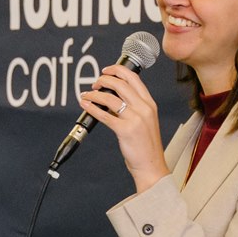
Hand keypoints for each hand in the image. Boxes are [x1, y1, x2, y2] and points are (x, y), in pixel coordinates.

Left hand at [79, 63, 167, 191]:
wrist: (151, 166)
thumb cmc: (147, 147)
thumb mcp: (145, 122)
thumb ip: (133, 108)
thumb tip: (112, 98)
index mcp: (150, 104)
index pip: (134, 78)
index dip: (117, 70)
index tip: (106, 71)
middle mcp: (144, 109)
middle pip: (120, 84)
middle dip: (103, 80)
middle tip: (95, 83)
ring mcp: (135, 119)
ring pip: (110, 98)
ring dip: (94, 93)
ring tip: (87, 95)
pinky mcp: (125, 130)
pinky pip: (104, 114)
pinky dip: (92, 107)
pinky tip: (86, 105)